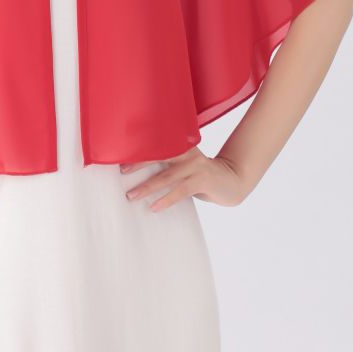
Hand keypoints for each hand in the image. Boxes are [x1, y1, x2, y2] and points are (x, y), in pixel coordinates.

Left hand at [120, 146, 249, 210]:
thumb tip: (138, 175)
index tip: (120, 153)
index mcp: (180, 145)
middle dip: (138, 164)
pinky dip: (166, 199)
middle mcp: (186, 152)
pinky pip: (180, 190)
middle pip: (157, 156)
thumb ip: (167, 166)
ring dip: (147, 186)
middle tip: (121, 171)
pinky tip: (154, 207)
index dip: (138, 148)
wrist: (232, 180)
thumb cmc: (201, 175)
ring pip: (166, 176)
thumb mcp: (184, 166)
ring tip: (131, 195)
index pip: (156, 144)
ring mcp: (194, 165)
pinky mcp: (202, 180)